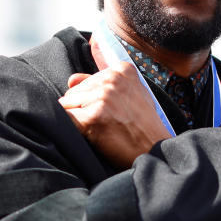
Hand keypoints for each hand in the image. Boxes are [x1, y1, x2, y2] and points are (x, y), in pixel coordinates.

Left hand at [58, 61, 172, 169]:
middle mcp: (112, 78)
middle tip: (106, 123)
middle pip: (74, 91)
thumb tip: (71, 80)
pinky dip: (71, 129)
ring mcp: (103, 96)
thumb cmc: (142, 126)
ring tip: (101, 129)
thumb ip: (101, 83)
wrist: (154, 151)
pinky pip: (65, 119)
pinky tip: (89, 135)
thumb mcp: (130, 95)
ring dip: (78, 120)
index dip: (92, 100)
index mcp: (122, 69)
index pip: (87, 80)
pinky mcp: (93, 116)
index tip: (108, 111)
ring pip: (66, 104)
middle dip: (82, 109)